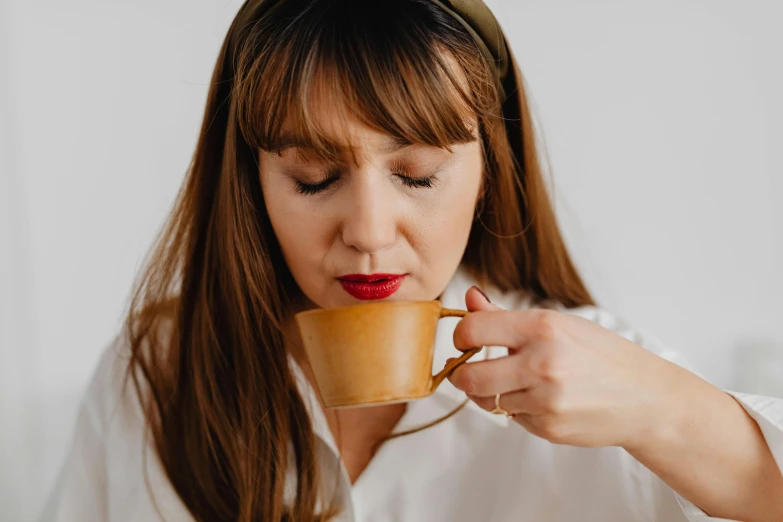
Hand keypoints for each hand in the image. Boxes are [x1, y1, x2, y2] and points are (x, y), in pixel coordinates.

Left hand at [447, 287, 684, 448]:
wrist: (645, 399)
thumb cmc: (602, 355)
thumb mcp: (559, 324)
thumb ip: (506, 317)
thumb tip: (469, 299)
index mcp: (543, 327)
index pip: (473, 330)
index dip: (460, 336)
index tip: (465, 340)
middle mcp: (542, 363)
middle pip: (469, 376)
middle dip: (461, 373)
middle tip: (468, 368)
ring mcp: (545, 399)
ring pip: (487, 400)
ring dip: (489, 393)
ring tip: (510, 381)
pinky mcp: (548, 427)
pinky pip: (511, 418)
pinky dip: (516, 409)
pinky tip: (540, 399)